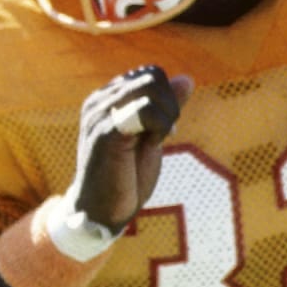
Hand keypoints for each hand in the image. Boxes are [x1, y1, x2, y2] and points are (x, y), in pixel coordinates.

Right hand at [70, 65, 193, 232]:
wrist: (100, 213)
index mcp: (106, 99)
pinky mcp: (106, 132)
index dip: (167, 97)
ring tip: (155, 141)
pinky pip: (145, 109)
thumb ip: (166, 106)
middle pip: (153, 75)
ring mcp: (99, 114)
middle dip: (171, 104)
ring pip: (150, 87)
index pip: (150, 73)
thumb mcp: (151, 136)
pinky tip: (152, 144)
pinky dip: (159, 125)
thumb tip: (187, 78)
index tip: (163, 128)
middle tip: (164, 134)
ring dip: (166, 115)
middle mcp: (99, 101)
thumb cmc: (124, 177)